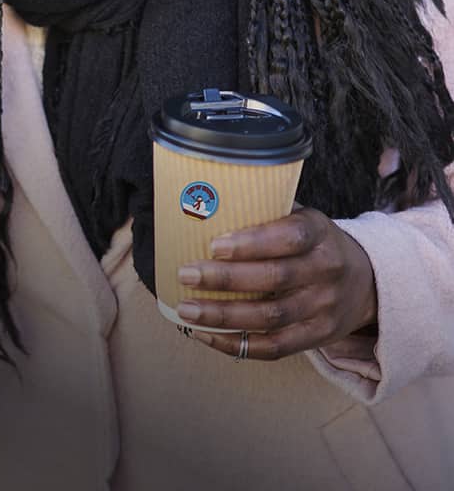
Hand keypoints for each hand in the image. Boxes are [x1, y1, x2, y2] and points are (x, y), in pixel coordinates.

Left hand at [176, 208, 377, 360]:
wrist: (366, 281)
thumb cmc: (313, 242)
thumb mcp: (302, 218)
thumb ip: (266, 212)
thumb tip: (206, 205)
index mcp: (320, 233)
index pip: (290, 237)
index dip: (252, 242)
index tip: (215, 245)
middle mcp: (326, 270)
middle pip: (274, 279)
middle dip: (225, 279)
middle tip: (186, 274)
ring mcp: (324, 308)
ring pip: (270, 318)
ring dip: (223, 316)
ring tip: (187, 308)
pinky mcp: (318, 337)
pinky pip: (273, 348)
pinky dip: (235, 344)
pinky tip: (204, 334)